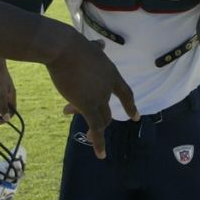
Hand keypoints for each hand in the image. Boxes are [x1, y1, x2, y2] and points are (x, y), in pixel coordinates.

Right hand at [44, 33, 136, 158]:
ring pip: (100, 119)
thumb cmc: (73, 46)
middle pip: (106, 108)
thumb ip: (97, 50)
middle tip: (68, 109)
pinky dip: (99, 143)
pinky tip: (101, 155)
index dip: (129, 105)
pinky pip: (95, 128)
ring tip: (72, 115)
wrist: (64, 49)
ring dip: (88, 122)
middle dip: (91, 111)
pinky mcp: (87, 105)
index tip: (135, 116)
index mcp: (111, 73)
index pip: (125, 92)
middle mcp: (108, 87)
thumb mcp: (90, 47)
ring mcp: (100, 97)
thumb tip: (101, 44)